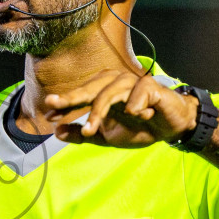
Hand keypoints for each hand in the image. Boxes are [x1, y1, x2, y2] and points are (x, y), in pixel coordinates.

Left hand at [42, 69, 198, 147]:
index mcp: (104, 91)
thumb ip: (83, 135)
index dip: (65, 103)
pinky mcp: (151, 87)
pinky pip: (139, 93)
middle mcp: (116, 82)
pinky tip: (137, 115)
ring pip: (111, 92)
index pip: (81, 95)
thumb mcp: (107, 137)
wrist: (170, 129)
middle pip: (92, 88)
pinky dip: (135, 106)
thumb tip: (56, 132)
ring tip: (90, 131)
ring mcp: (133, 83)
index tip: (48, 115)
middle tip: (55, 105)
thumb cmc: (138, 128)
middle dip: (73, 97)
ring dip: (99, 111)